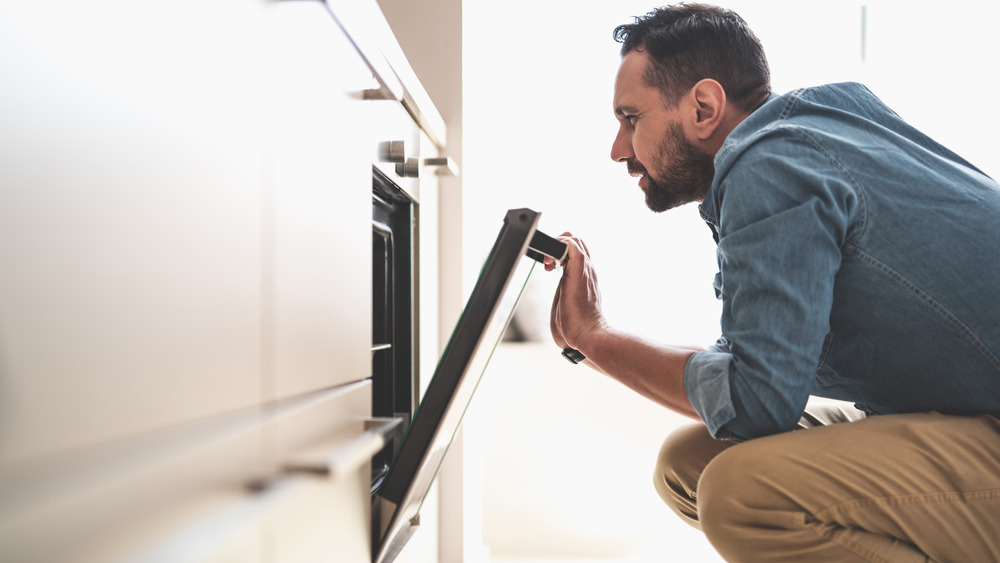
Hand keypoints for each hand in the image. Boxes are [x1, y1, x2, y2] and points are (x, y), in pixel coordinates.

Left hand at [546, 232, 607, 352]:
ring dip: (556, 246)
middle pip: (576, 241)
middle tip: (547, 264)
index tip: (549, 266)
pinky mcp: (579, 272)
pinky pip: (571, 246)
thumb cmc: (577, 325)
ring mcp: (585, 270)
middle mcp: (587, 270)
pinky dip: (558, 246)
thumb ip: (565, 290)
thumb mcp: (568, 301)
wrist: (588, 334)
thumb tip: (559, 292)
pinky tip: (550, 263)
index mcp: (585, 276)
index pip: (577, 251)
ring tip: (548, 265)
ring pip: (574, 239)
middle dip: (557, 245)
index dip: (561, 251)